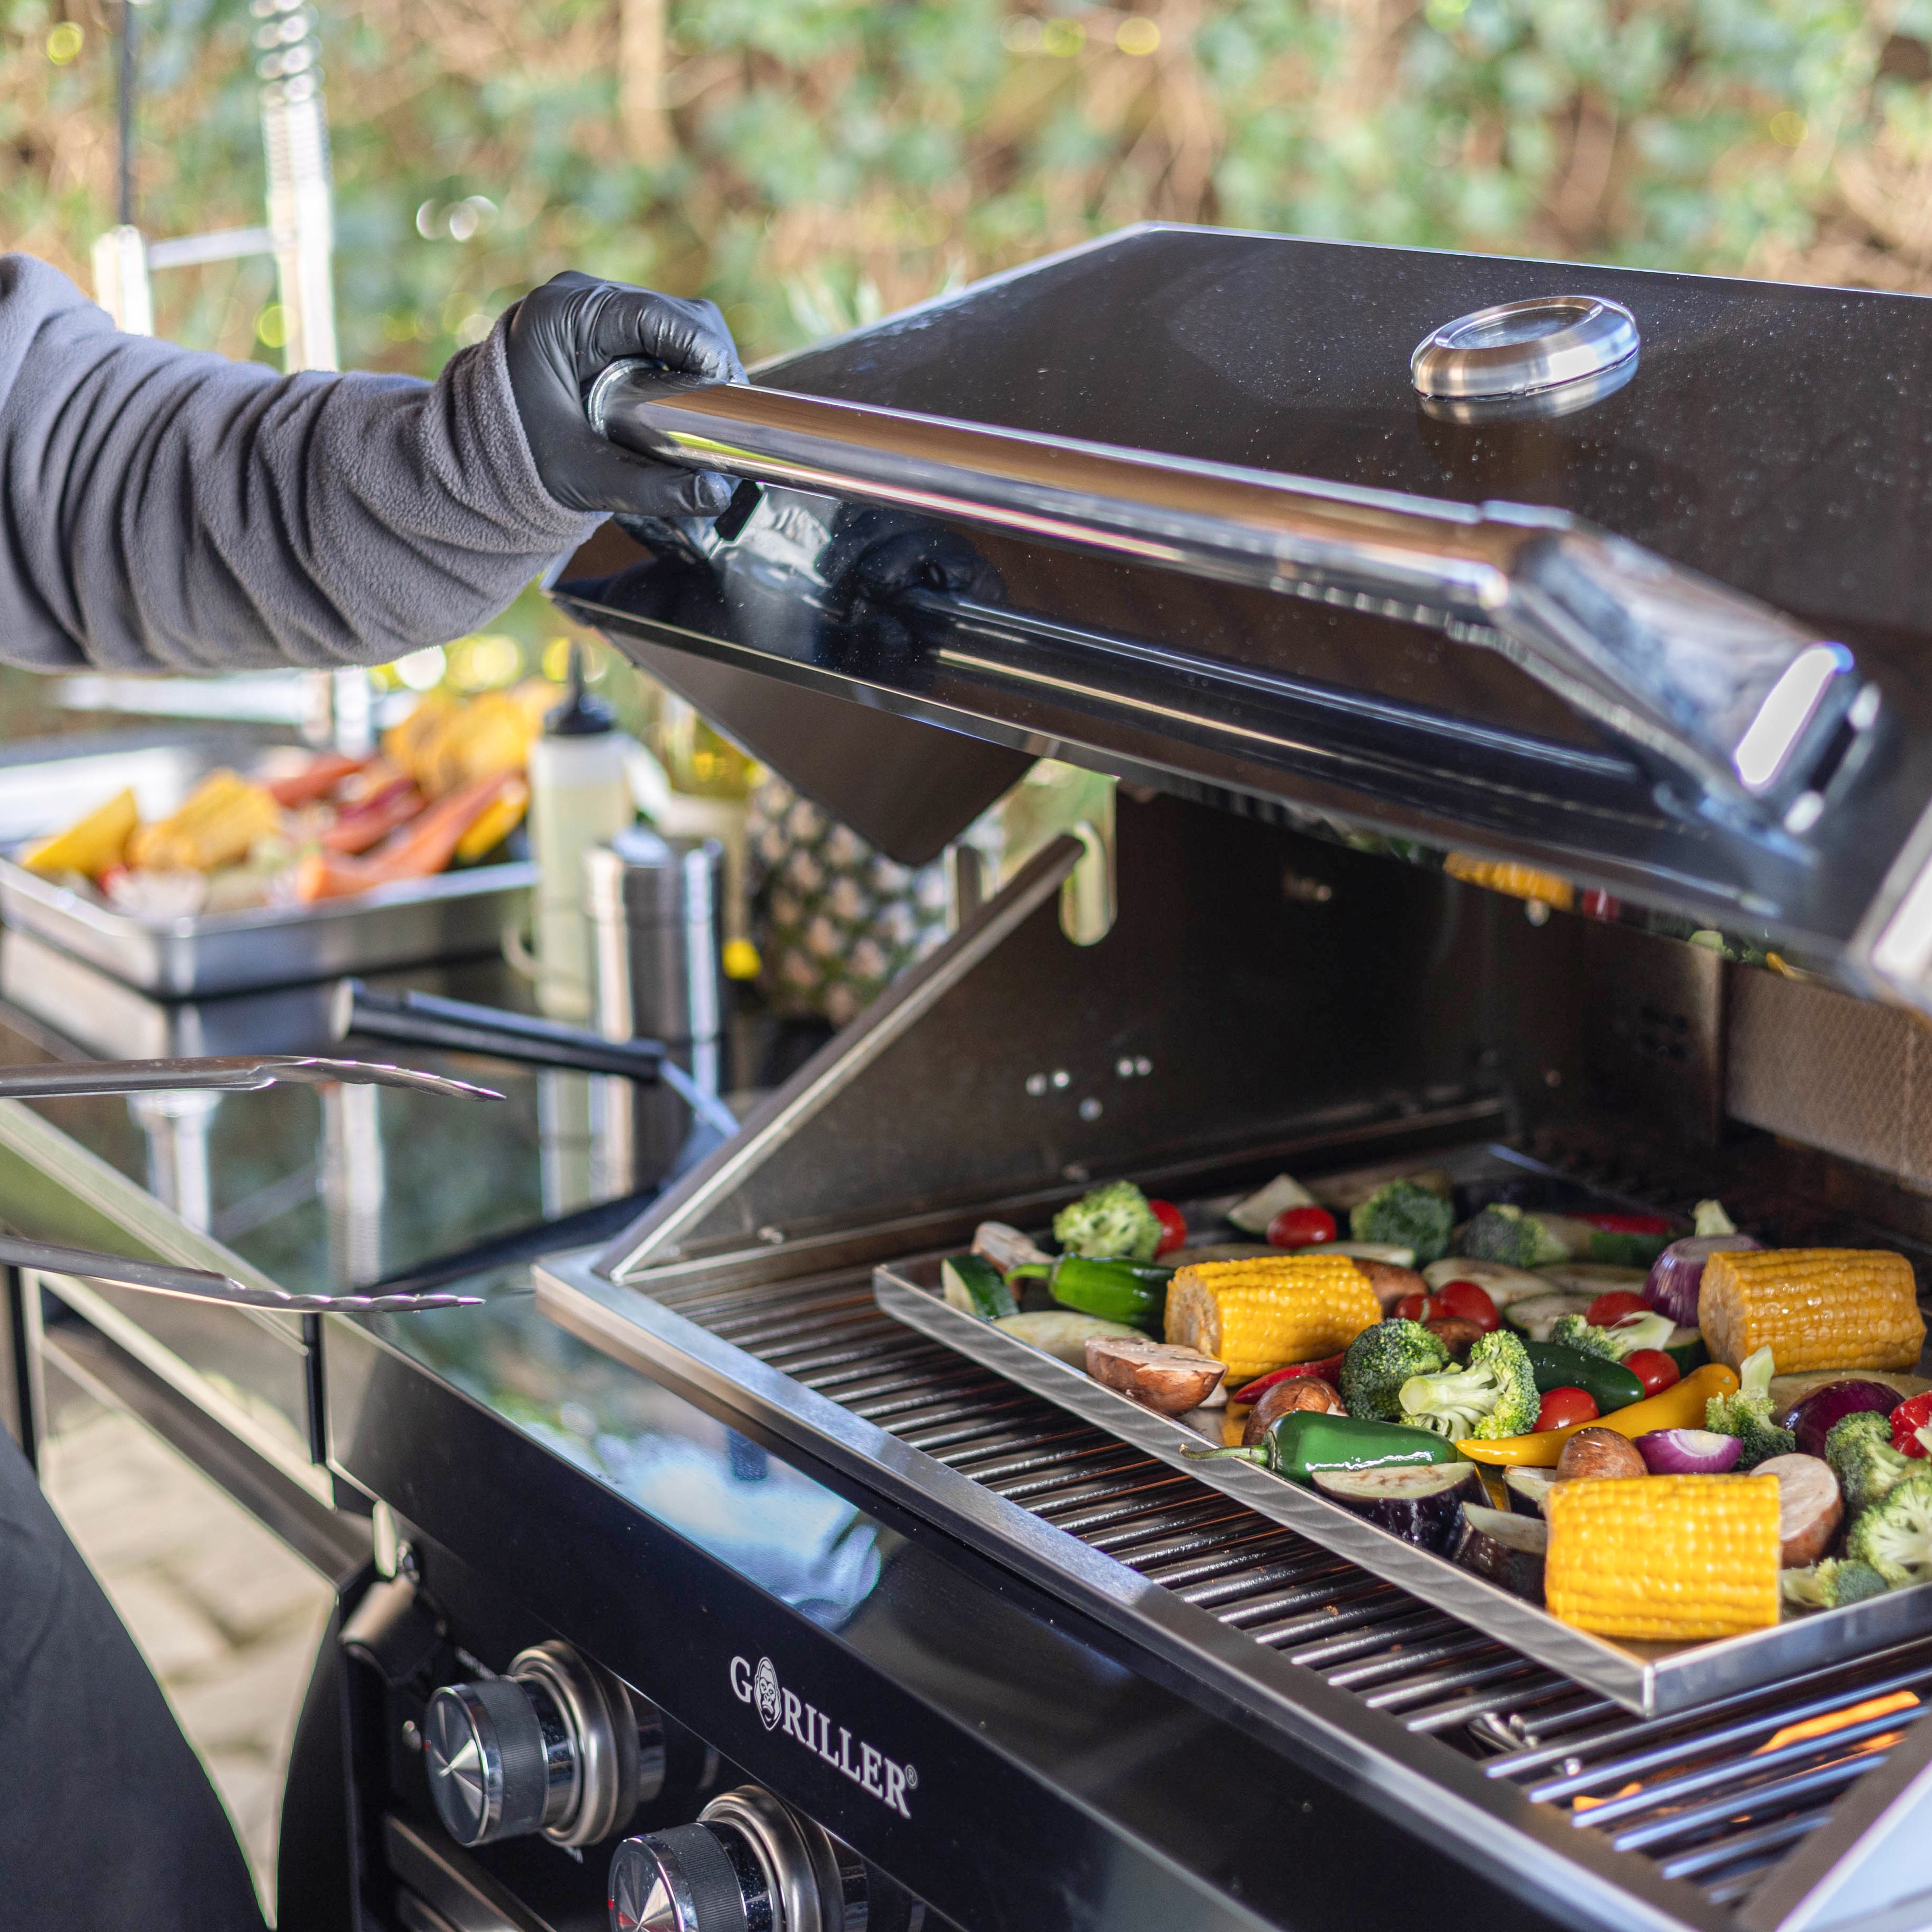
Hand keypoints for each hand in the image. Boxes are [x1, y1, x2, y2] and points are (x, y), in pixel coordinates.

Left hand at [502, 270, 745, 516]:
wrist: (473, 458)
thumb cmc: (514, 464)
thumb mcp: (583, 477)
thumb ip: (650, 488)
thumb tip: (718, 494)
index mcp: (562, 315)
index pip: (654, 314)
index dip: (704, 351)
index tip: (729, 394)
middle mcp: (578, 298)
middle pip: (675, 313)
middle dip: (710, 361)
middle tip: (728, 414)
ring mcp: (592, 308)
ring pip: (675, 321)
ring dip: (701, 363)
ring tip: (712, 411)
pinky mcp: (603, 328)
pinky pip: (661, 334)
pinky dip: (684, 364)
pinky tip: (690, 401)